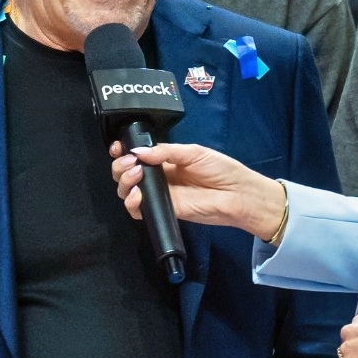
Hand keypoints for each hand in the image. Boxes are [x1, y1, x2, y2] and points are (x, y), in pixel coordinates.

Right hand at [109, 142, 285, 239]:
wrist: (238, 195)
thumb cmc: (221, 170)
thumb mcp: (194, 152)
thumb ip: (166, 151)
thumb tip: (139, 151)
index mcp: (166, 160)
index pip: (138, 155)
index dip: (124, 151)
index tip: (118, 147)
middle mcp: (160, 177)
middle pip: (127, 173)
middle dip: (121, 166)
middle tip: (130, 163)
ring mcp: (161, 194)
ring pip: (129, 191)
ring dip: (124, 182)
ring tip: (136, 176)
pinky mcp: (164, 210)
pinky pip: (140, 209)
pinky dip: (132, 203)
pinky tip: (137, 195)